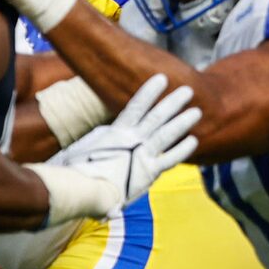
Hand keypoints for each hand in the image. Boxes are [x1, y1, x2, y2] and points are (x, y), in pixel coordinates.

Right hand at [56, 74, 201, 207]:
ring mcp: (141, 155)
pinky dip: (182, 149)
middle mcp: (131, 140)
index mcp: (114, 132)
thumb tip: (104, 136)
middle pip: (156, 116)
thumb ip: (98, 142)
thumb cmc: (72, 171)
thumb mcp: (81, 150)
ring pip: (167, 133)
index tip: (161, 78)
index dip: (149, 92)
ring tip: (196, 111)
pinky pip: (170, 158)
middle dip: (173, 102)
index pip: (135, 106)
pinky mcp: (148, 172)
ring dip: (182, 121)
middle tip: (188, 90)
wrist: (77, 189)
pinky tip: (194, 141)